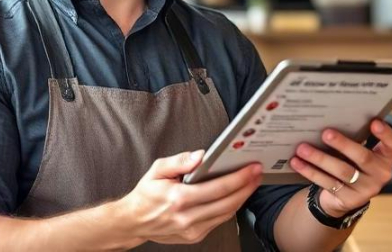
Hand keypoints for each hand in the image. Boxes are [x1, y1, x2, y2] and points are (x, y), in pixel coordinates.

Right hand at [116, 150, 262, 244]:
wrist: (133, 221)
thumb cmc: (146, 194)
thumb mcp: (157, 170)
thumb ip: (179, 161)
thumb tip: (201, 156)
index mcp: (178, 199)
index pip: (218, 188)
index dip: (239, 178)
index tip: (252, 168)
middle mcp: (187, 217)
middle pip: (228, 203)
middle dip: (246, 187)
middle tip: (258, 173)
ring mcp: (192, 230)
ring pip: (226, 214)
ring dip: (242, 198)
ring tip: (251, 183)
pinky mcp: (194, 236)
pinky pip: (219, 221)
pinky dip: (230, 208)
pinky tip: (236, 196)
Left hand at [289, 120, 391, 217]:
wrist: (343, 196)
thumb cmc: (351, 162)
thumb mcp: (357, 151)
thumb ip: (354, 136)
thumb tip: (328, 115)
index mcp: (386, 157)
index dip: (386, 134)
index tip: (374, 121)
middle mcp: (381, 174)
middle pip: (363, 158)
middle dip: (343, 144)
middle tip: (326, 132)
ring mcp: (366, 189)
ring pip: (342, 171)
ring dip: (320, 158)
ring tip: (303, 148)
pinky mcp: (349, 199)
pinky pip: (328, 183)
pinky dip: (310, 171)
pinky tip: (297, 162)